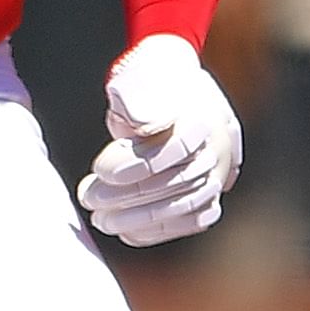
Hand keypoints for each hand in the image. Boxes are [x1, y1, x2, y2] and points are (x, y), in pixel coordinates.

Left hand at [76, 32, 239, 244]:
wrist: (172, 86)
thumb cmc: (147, 84)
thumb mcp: (136, 79)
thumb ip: (135, 97)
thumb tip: (136, 118)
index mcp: (202, 114)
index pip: (174, 148)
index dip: (135, 163)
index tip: (98, 169)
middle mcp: (219, 145)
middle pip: (180, 180)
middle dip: (130, 195)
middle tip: (88, 197)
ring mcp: (221, 171)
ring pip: (189, 203)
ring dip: (142, 218)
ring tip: (101, 219)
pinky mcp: (213, 191)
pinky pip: (195, 218)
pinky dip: (162, 229)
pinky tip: (127, 232)